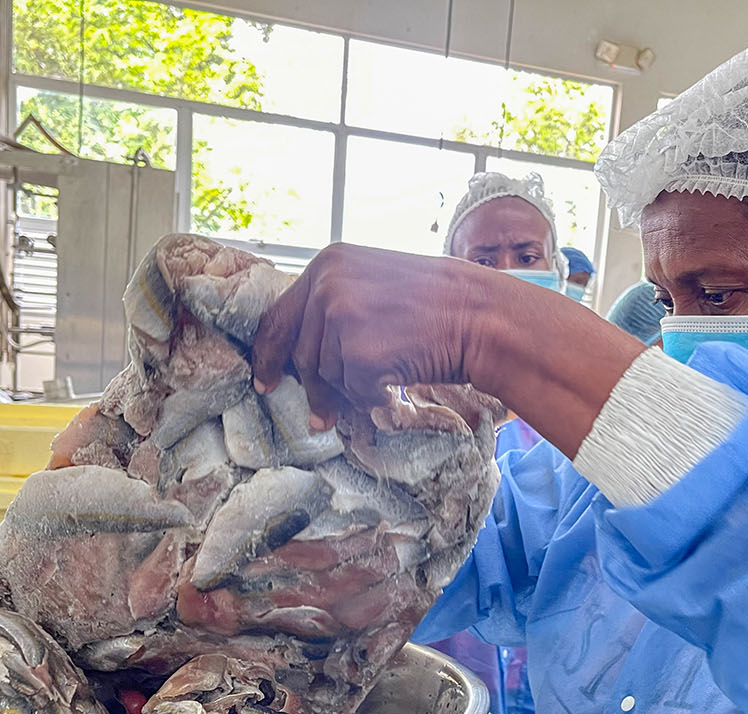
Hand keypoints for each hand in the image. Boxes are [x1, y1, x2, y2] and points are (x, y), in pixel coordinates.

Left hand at [251, 243, 642, 454]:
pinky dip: (372, 396)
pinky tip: (398, 379)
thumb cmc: (437, 306)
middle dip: (312, 390)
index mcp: (328, 263)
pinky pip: (351, 390)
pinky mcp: (357, 351)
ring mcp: (340, 316)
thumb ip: (335, 307)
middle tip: (320, 415)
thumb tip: (299, 357)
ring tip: (385, 379)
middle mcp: (327, 284)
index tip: (266, 380)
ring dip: (351, 391)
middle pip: (301, 354)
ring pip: (326, 375)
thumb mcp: (376, 285)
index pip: (279, 316)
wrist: (481, 316)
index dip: (269, 354)